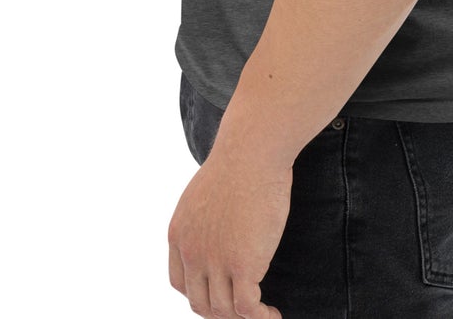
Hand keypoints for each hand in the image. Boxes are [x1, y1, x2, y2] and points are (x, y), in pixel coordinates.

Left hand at [167, 141, 291, 317]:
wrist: (253, 150)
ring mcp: (215, 260)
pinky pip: (247, 308)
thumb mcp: (205, 192)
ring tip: (265, 315)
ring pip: (224, 311)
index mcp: (179, 234)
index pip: (180, 283)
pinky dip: (261, 318)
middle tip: (246, 307)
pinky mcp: (243, 264)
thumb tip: (220, 229)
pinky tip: (274, 315)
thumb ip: (205, 218)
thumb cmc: (239, 162)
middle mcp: (191, 252)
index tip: (223, 293)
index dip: (201, 294)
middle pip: (201, 303)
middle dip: (222, 313)